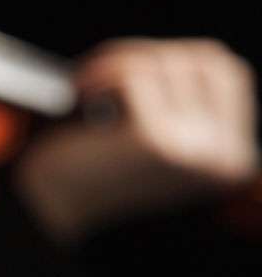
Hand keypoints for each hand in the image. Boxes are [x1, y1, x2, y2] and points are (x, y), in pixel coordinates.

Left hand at [15, 39, 255, 244]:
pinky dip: (104, 72)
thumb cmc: (86, 181)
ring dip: (118, 62)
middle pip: (203, 60)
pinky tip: (82, 90)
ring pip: (165, 62)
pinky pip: (136, 76)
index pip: (228, 75)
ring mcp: (193, 148)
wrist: (46, 221)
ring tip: (85, 85)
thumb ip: (171, 105)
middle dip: (150, 54)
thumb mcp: (149, 143)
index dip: (181, 59)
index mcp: (230, 159)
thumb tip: (160, 55)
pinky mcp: (155, 142)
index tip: (138, 69)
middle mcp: (222, 155)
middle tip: (103, 73)